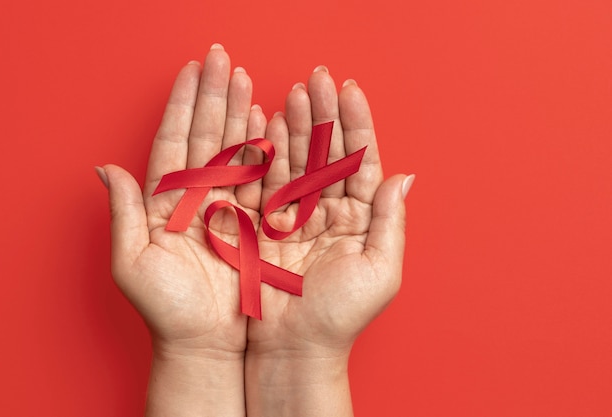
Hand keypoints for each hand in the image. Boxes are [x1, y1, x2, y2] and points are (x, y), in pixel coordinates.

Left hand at [99, 44, 263, 415]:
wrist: (206, 342)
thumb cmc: (167, 310)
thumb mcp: (133, 264)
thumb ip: (123, 214)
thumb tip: (104, 169)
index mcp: (164, 202)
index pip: (174, 141)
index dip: (183, 104)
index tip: (193, 71)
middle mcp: (194, 198)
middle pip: (205, 136)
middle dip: (214, 96)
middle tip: (224, 60)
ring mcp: (225, 206)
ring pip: (233, 150)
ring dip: (239, 113)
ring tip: (246, 80)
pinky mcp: (251, 221)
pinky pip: (258, 178)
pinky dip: (262, 148)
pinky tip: (265, 121)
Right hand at [245, 66, 413, 415]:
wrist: (294, 347)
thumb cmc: (340, 315)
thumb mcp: (381, 270)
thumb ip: (390, 221)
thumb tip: (404, 177)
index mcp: (361, 218)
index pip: (361, 160)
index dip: (356, 124)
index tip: (350, 89)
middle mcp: (330, 211)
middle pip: (328, 152)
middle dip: (325, 114)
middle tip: (318, 79)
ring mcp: (297, 214)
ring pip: (298, 160)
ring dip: (296, 126)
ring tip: (293, 93)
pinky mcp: (266, 224)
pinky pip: (268, 181)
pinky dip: (267, 153)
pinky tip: (267, 125)